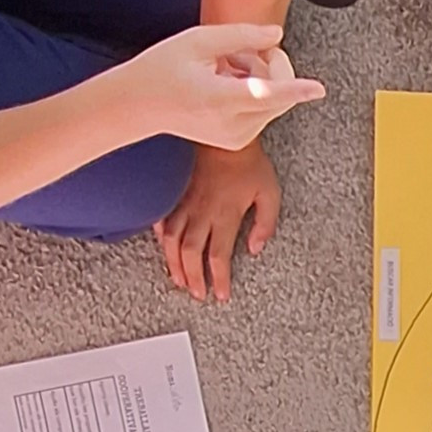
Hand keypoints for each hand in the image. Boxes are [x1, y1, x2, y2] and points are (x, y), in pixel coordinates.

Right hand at [113, 21, 324, 152]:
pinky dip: (253, 93)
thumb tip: (277, 36)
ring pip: (274, 101)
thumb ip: (241, 36)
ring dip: (259, 78)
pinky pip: (263, 110)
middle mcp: (232, 123)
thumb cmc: (164, 68)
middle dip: (270, 65)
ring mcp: (236, 137)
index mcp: (218, 98)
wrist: (139, 106)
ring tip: (223, 69)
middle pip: (278, 92)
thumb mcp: (198, 41)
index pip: (264, 92)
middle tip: (239, 51)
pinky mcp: (238, 141)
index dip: (295, 88)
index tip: (319, 89)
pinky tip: (224, 84)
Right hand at [154, 139, 280, 303]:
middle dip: (193, 278)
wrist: (224, 136)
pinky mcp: (176, 194)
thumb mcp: (269, 194)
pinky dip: (161, 236)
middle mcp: (202, 213)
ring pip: (172, 241)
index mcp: (226, 215)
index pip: (219, 256)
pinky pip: (163, 219)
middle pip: (192, 254)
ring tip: (179, 281)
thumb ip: (265, 224)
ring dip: (174, 264)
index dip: (218, 279)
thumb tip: (254, 249)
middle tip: (198, 294)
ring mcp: (185, 203)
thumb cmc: (249, 164)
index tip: (220, 295)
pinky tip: (164, 247)